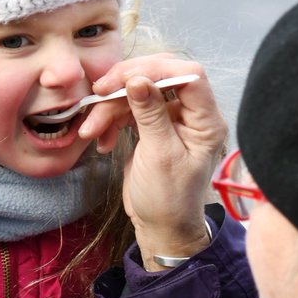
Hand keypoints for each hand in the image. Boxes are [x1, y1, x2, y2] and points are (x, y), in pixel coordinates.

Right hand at [78, 55, 227, 269]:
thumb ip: (150, 115)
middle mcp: (193, 115)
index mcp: (206, 121)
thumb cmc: (168, 199)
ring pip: (138, 93)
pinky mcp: (153, 127)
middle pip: (160, 78)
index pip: (188, 76)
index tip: (123, 79)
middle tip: (98, 93)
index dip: (156, 70)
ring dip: (110, 108)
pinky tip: (101, 140)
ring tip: (91, 130)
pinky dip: (111, 121)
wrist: (159, 227)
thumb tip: (137, 79)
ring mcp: (172, 119)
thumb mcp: (159, 156)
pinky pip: (129, 110)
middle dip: (125, 84)